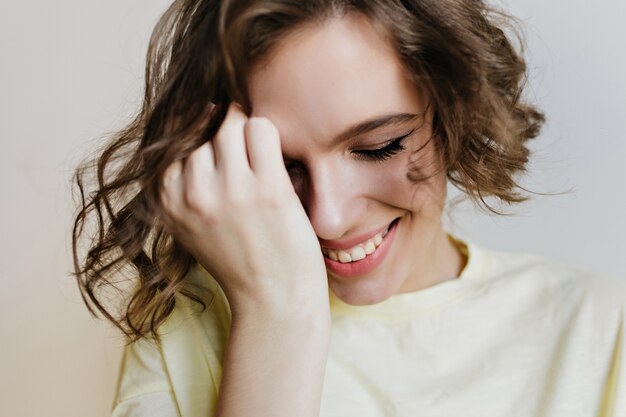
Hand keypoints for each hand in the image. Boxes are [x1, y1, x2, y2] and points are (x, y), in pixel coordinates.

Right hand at [159, 103, 328, 317]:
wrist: (273, 300)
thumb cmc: (238, 261)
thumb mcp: (190, 226)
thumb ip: (183, 186)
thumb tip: (195, 125)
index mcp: (168, 201)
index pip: (173, 139)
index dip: (197, 136)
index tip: (217, 149)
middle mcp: (194, 193)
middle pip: (202, 129)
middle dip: (223, 133)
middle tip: (243, 154)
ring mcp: (231, 190)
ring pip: (231, 122)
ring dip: (246, 132)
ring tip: (259, 156)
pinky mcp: (268, 189)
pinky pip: (261, 129)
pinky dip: (268, 135)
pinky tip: (275, 158)